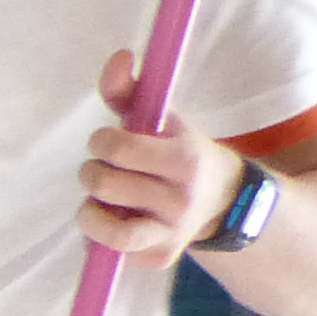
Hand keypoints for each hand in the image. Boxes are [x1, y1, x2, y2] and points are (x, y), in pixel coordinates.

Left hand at [79, 51, 237, 265]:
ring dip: (90, 211)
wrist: (226, 200)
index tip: (109, 142)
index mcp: (184, 159)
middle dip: (93, 172)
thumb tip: (118, 56)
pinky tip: (113, 220)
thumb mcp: (163, 118)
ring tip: (102, 200)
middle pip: (104, 185)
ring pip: (107, 230)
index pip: (117, 149)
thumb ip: (130, 90)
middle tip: (104, 169)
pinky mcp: (159, 258)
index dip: (101, 142)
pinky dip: (99, 238)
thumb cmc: (180, 153)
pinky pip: (110, 254)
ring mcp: (171, 233)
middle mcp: (181, 200)